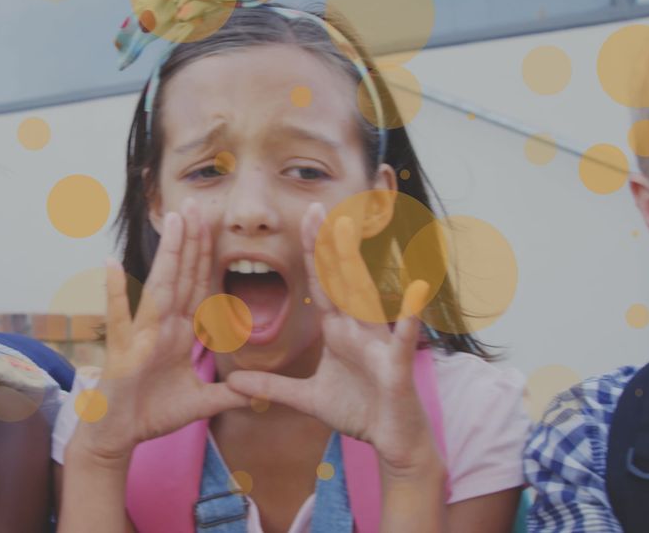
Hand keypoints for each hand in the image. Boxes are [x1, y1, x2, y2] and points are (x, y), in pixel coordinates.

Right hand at [69, 201, 247, 462]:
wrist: (119, 435)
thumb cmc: (152, 414)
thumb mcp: (200, 404)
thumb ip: (227, 395)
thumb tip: (257, 394)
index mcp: (179, 332)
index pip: (197, 286)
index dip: (205, 256)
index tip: (214, 224)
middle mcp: (161, 326)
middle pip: (182, 276)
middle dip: (191, 240)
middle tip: (198, 203)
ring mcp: (141, 335)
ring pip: (159, 287)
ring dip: (167, 254)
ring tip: (174, 221)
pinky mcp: (122, 351)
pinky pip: (118, 318)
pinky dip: (114, 293)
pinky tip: (111, 265)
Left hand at [226, 203, 435, 472]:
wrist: (392, 440)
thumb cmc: (358, 411)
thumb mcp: (307, 399)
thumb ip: (272, 387)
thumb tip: (233, 382)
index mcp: (339, 329)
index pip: (322, 283)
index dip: (312, 253)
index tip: (303, 217)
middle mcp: (359, 328)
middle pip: (340, 279)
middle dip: (328, 245)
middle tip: (317, 207)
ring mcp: (379, 342)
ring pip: (366, 297)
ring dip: (356, 265)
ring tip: (349, 231)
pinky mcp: (397, 365)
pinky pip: (402, 337)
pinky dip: (409, 315)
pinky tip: (415, 290)